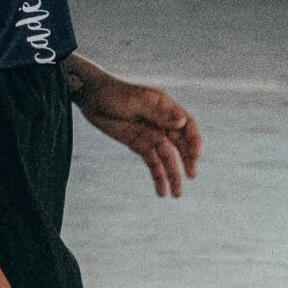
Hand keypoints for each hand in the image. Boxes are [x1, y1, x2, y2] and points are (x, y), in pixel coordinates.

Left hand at [76, 72, 201, 198]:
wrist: (91, 97)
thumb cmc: (114, 93)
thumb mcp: (136, 101)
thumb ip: (158, 113)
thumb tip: (182, 121)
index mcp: (165, 107)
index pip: (186, 125)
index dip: (193, 139)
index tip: (196, 154)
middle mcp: (161, 122)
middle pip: (180, 144)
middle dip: (187, 160)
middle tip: (191, 176)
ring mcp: (150, 135)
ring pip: (166, 157)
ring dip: (173, 174)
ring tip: (176, 194)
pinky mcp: (139, 145)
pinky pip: (152, 162)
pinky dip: (157, 176)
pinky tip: (161, 191)